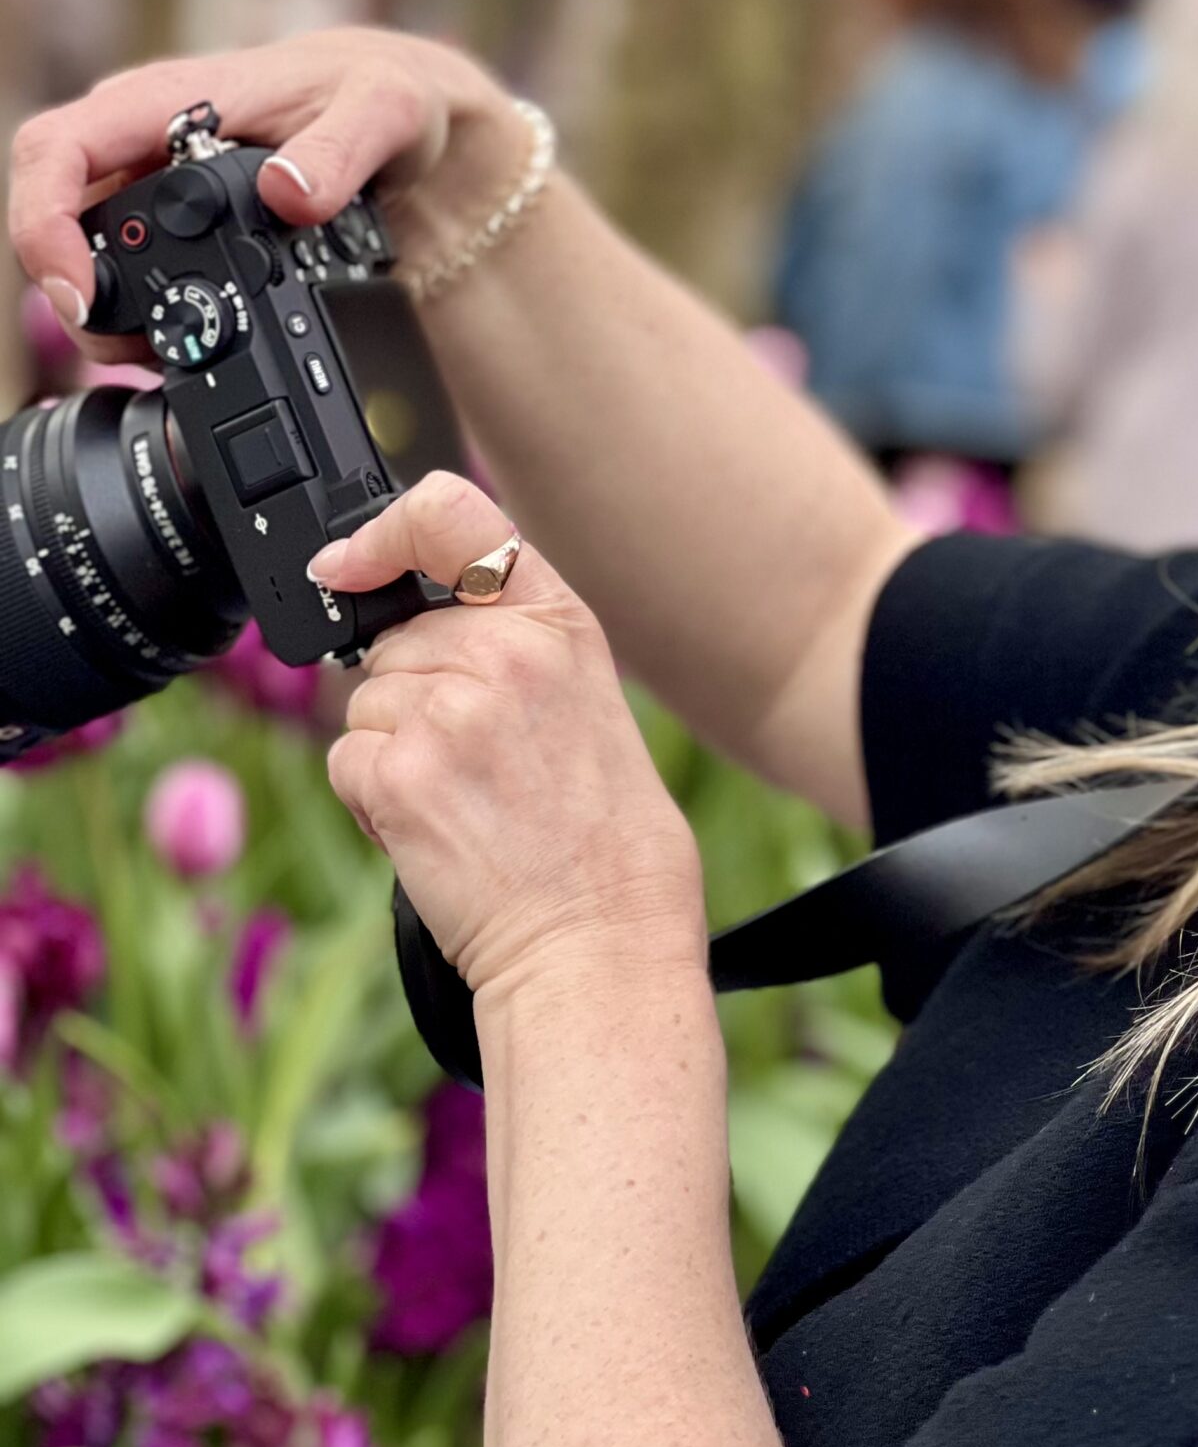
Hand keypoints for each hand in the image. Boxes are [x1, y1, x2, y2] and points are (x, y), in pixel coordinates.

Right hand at [7, 28, 524, 361]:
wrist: (395, 110)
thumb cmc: (378, 91)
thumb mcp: (383, 110)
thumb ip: (342, 150)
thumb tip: (287, 192)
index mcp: (166, 100)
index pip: (58, 148)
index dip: (45, 222)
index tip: (80, 290)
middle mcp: (142, 139)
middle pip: (59, 218)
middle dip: (79, 294)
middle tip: (134, 351)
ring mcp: (152, 181)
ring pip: (90, 254)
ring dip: (112, 315)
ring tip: (166, 357)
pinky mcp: (173, 218)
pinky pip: (132, 269)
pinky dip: (147, 315)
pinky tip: (183, 346)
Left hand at [315, 470, 705, 1003]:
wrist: (601, 934)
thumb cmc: (600, 834)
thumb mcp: (582, 696)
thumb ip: (508, 637)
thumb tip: (402, 617)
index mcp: (557, 621)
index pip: (446, 512)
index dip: (380, 532)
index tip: (347, 563)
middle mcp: (504, 650)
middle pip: (394, 637)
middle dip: (413, 693)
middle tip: (479, 760)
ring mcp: (449, 710)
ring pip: (366, 700)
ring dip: (395, 749)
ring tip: (468, 798)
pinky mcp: (401, 773)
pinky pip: (347, 757)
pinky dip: (375, 796)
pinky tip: (437, 826)